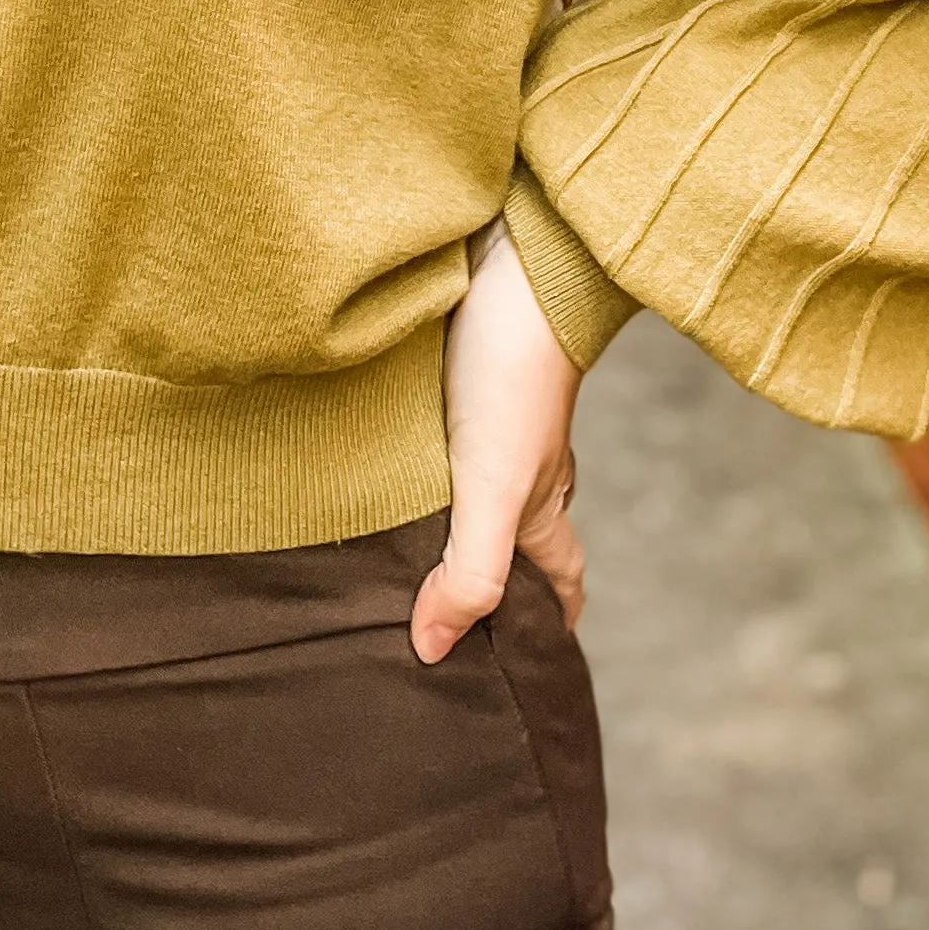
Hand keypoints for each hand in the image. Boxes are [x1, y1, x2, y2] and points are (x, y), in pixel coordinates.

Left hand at [410, 222, 583, 663]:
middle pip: (512, 539)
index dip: (550, 626)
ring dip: (438, 519)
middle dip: (486, 583)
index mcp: (540, 503)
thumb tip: (434, 651)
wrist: (510, 257)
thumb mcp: (495, 485)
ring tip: (380, 554)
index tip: (528, 671)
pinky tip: (369, 463)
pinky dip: (410, 459)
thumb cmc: (514, 373)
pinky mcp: (452, 377)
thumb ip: (471, 569)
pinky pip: (435, 434)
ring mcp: (487, 419)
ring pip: (471, 485)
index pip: (559, 581)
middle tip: (435, 624)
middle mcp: (519, 466)